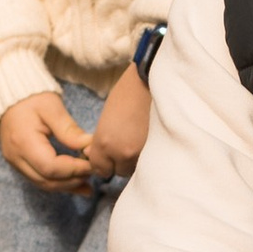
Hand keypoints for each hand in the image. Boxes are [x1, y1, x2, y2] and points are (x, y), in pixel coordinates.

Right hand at [0, 92, 97, 191]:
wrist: (9, 97)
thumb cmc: (32, 99)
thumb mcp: (52, 108)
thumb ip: (69, 130)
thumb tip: (89, 147)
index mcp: (23, 142)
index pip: (50, 167)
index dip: (74, 169)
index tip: (92, 163)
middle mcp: (16, 157)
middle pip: (47, 181)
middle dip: (73, 180)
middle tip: (93, 171)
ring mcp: (15, 163)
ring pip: (43, 184)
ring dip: (67, 185)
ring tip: (88, 179)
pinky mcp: (19, 164)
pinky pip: (40, 180)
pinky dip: (59, 183)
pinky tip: (76, 182)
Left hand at [81, 61, 153, 180]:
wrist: (153, 79)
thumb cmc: (128, 91)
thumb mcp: (106, 116)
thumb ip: (100, 140)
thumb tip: (92, 153)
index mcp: (104, 143)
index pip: (100, 169)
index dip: (105, 163)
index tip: (110, 155)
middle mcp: (121, 153)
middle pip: (119, 172)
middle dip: (121, 162)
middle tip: (128, 145)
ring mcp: (142, 154)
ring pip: (136, 168)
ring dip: (137, 160)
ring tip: (141, 142)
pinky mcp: (160, 151)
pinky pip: (151, 162)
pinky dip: (151, 156)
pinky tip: (152, 142)